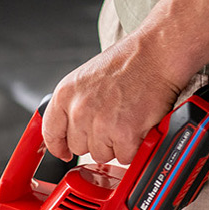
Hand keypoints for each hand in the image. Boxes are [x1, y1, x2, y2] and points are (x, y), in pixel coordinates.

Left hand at [42, 35, 181, 164]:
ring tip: (126, 118)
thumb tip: (66, 136)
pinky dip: (134, 146)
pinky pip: (124, 157)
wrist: (157, 52)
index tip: (64, 152)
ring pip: (101, 155)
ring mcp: (101, 124)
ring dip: (115, 144)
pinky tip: (138, 125)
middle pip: (79, 148)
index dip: (59, 146)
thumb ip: (72, 106)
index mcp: (66, 94)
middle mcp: (80, 110)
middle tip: (112, 118)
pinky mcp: (124, 134)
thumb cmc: (128, 62)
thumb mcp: (86, 78)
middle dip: (95, 139)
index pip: (51, 133)